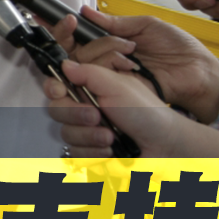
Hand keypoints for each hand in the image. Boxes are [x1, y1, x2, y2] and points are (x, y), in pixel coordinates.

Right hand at [43, 60, 185, 157]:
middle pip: (56, 110)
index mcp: (90, 88)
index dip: (54, 89)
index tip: (61, 92)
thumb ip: (88, 73)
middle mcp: (85, 108)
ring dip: (89, 136)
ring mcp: (87, 131)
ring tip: (111, 137)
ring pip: (65, 134)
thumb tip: (64, 64)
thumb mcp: (118, 85)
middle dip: (76, 115)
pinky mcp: (90, 151)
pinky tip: (110, 150)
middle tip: (97, 116)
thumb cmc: (147, 113)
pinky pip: (74, 153)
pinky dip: (92, 153)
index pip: (57, 85)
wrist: (165, 145)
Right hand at [54, 8, 218, 121]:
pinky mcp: (117, 90)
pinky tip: (129, 67)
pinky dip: (110, 70)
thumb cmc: (179, 48)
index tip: (67, 20)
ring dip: (108, 55)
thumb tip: (88, 11)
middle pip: (76, 51)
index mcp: (111, 41)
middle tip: (122, 43)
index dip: (67, 29)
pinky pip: (98, 80)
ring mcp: (110, 75)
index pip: (78, 36)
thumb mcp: (146, 25)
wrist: (198, 72)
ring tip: (133, 56)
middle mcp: (106, 59)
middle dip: (97, 43)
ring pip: (85, 64)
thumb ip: (115, 22)